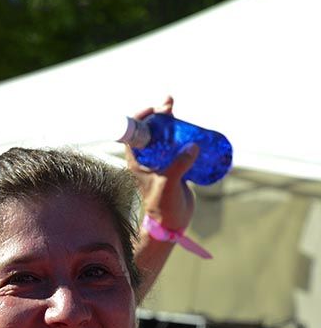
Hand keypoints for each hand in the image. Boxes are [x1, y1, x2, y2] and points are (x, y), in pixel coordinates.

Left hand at [125, 96, 197, 230]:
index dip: (141, 119)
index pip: (134, 135)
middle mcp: (147, 160)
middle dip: (159, 116)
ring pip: (164, 138)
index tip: (155, 110)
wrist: (171, 223)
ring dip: (171, 123)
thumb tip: (193, 146)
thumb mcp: (168, 184)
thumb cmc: (163, 205)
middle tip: (170, 104)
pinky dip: (182, 136)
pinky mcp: (174, 167)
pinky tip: (190, 128)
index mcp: (137, 162)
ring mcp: (160, 162)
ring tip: (179, 111)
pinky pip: (177, 146)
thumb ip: (179, 166)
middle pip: (151, 132)